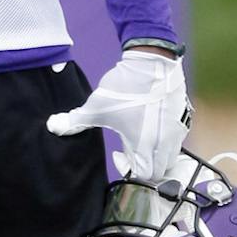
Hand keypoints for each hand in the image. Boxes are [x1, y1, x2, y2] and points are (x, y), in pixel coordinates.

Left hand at [46, 50, 191, 179]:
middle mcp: (165, 142)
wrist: (152, 60)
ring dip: (157, 157)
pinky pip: (178, 141)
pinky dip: (166, 143)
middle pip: (161, 171)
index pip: (145, 176)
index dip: (131, 172)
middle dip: (146, 169)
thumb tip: (53, 126)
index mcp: (145, 144)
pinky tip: (152, 128)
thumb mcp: (96, 106)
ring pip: (171, 157)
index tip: (118, 156)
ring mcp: (177, 130)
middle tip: (131, 154)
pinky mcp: (183, 118)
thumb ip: (74, 121)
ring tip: (141, 142)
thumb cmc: (125, 86)